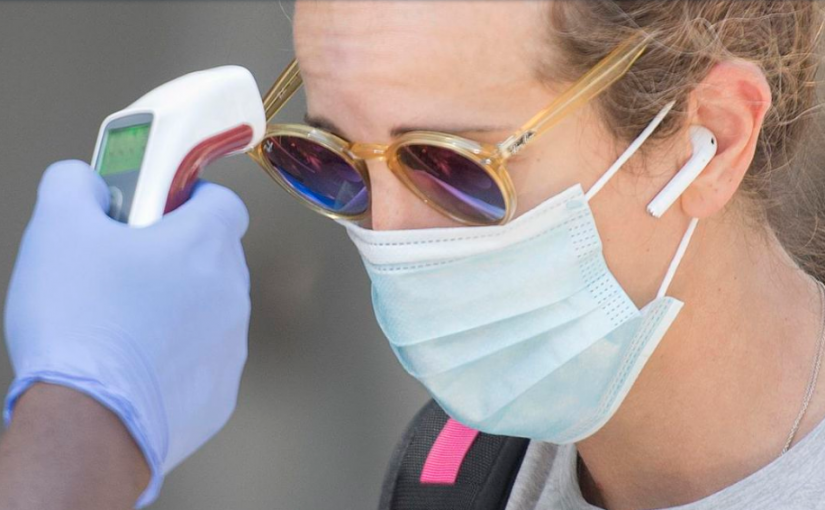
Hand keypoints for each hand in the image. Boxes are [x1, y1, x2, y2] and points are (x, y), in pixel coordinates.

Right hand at [3, 160, 250, 506]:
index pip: (224, 203)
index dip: (193, 198)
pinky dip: (179, 358)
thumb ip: (73, 185)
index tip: (162, 207)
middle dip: (179, 256)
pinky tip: (136, 367)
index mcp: (204, 245)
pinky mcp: (221, 392)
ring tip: (126, 324)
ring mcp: (232, 346)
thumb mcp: (58, 228)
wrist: (89, 423)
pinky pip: (205, 361)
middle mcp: (231, 293)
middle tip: (129, 267)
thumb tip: (84, 180)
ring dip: (180, 309)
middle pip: (216, 259)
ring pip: (212, 311)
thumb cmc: (80, 324)